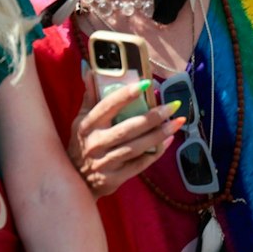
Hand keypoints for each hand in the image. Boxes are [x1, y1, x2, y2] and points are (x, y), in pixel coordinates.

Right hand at [68, 84, 183, 197]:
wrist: (75, 181)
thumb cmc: (82, 144)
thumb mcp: (80, 120)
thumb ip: (89, 96)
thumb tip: (90, 70)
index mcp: (87, 125)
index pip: (107, 106)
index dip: (126, 95)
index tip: (146, 84)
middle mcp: (95, 144)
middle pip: (127, 129)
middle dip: (151, 117)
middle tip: (171, 106)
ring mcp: (105, 163)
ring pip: (136, 147)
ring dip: (158, 135)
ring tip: (177, 123)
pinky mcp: (115, 178)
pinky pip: (140, 164)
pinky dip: (155, 153)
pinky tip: (167, 141)